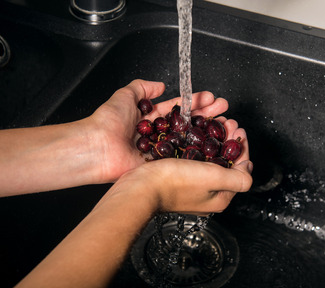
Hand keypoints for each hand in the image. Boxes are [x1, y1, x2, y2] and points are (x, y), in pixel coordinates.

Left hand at [85, 79, 229, 182]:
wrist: (98, 147)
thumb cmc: (107, 122)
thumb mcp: (125, 95)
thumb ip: (143, 87)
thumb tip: (159, 85)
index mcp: (150, 119)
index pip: (178, 109)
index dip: (195, 102)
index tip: (211, 97)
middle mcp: (157, 135)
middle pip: (187, 124)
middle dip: (207, 114)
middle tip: (224, 108)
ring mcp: (160, 151)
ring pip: (189, 140)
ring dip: (208, 133)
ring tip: (226, 123)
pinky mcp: (161, 166)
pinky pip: (182, 159)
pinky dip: (199, 153)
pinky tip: (214, 146)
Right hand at [103, 119, 252, 214]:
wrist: (141, 187)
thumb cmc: (174, 183)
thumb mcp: (214, 178)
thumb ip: (238, 178)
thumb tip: (248, 172)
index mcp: (219, 197)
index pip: (241, 170)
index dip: (242, 148)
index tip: (239, 131)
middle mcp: (207, 194)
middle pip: (225, 163)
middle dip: (228, 141)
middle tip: (228, 123)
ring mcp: (191, 186)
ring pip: (209, 158)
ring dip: (214, 140)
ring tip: (214, 124)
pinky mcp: (177, 178)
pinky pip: (194, 158)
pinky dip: (198, 144)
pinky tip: (195, 134)